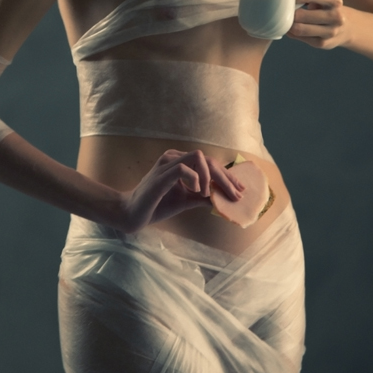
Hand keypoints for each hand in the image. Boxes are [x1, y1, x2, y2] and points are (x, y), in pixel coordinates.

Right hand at [117, 148, 244, 232]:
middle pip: (207, 159)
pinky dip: (194, 179)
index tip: (240, 189)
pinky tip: (198, 192)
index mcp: (179, 161)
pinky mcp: (160, 175)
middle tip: (236, 194)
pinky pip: (183, 168)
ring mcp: (166, 164)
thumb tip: (223, 198)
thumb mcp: (186, 200)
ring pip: (198, 158)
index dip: (226, 175)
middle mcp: (173, 157)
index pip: (209, 163)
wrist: (132, 214)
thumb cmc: (157, 205)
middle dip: (225, 177)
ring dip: (211, 176)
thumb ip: (202, 197)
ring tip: (211, 194)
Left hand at [287, 0, 346, 49]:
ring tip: (286, 18)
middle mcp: (336, 16)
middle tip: (284, 9)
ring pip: (299, 29)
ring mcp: (330, 31)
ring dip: (289, 24)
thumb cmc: (329, 5)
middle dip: (289, 12)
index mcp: (335, 0)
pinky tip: (292, 27)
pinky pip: (300, 38)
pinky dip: (292, 33)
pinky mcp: (323, 43)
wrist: (346, 27)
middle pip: (301, 15)